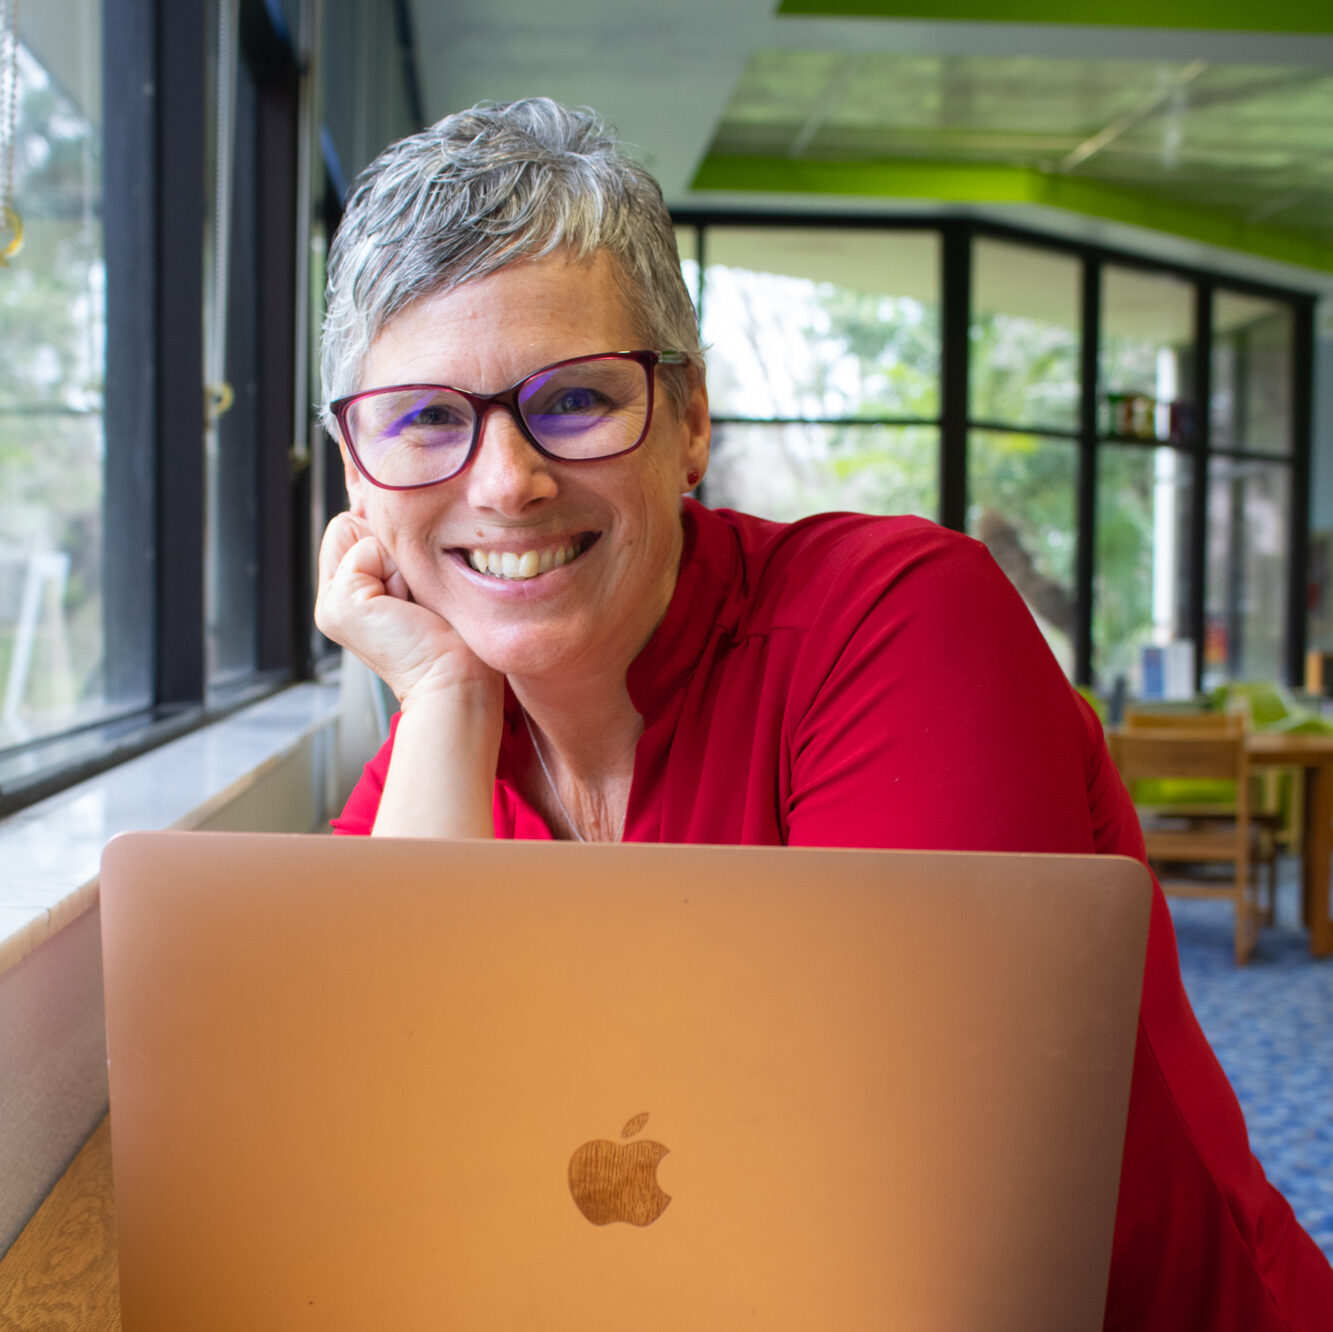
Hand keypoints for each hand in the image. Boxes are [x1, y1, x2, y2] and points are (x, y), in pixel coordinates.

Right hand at [314, 513, 500, 707]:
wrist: (456, 678)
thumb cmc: (451, 635)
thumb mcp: (416, 580)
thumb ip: (390, 550)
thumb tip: (377, 509)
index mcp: (346, 593)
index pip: (352, 527)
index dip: (389, 543)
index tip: (413, 589)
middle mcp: (331, 599)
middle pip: (350, 524)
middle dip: (391, 549)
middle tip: (412, 599)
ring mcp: (330, 603)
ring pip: (359, 532)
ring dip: (396, 561)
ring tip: (411, 605)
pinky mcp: (339, 604)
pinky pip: (366, 548)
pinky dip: (395, 571)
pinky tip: (406, 608)